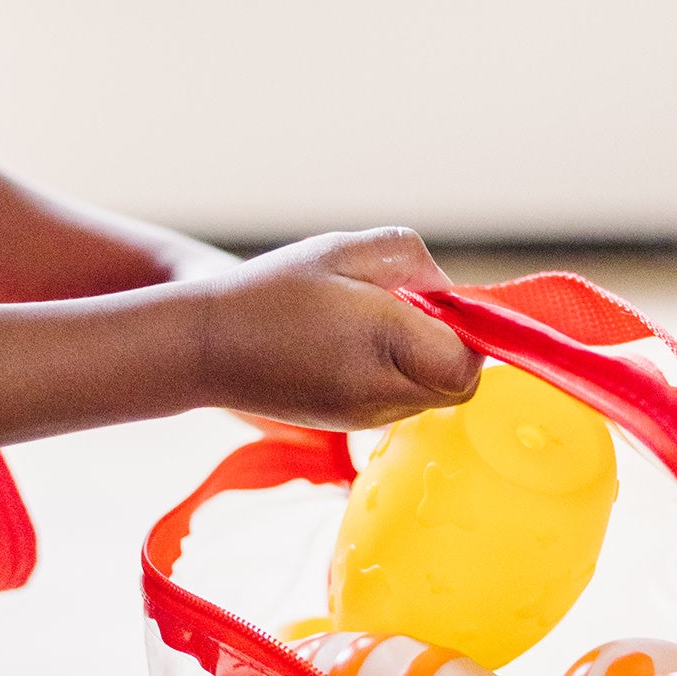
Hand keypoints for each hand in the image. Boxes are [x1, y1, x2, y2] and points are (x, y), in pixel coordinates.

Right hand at [194, 229, 481, 430]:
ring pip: (430, 398)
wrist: (207, 347)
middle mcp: (379, 392)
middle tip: (408, 312)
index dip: (469, 330)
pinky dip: (394, 378)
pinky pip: (398, 404)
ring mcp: (364, 417)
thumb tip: (449, 291)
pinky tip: (352, 349)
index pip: (468, 360)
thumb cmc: (271, 291)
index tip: (437, 303)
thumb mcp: (344, 249)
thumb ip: (411, 260)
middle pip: (458, 387)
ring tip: (370, 327)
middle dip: (450, 349)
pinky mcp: (348, 426)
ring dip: (421, 364)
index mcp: (384, 342)